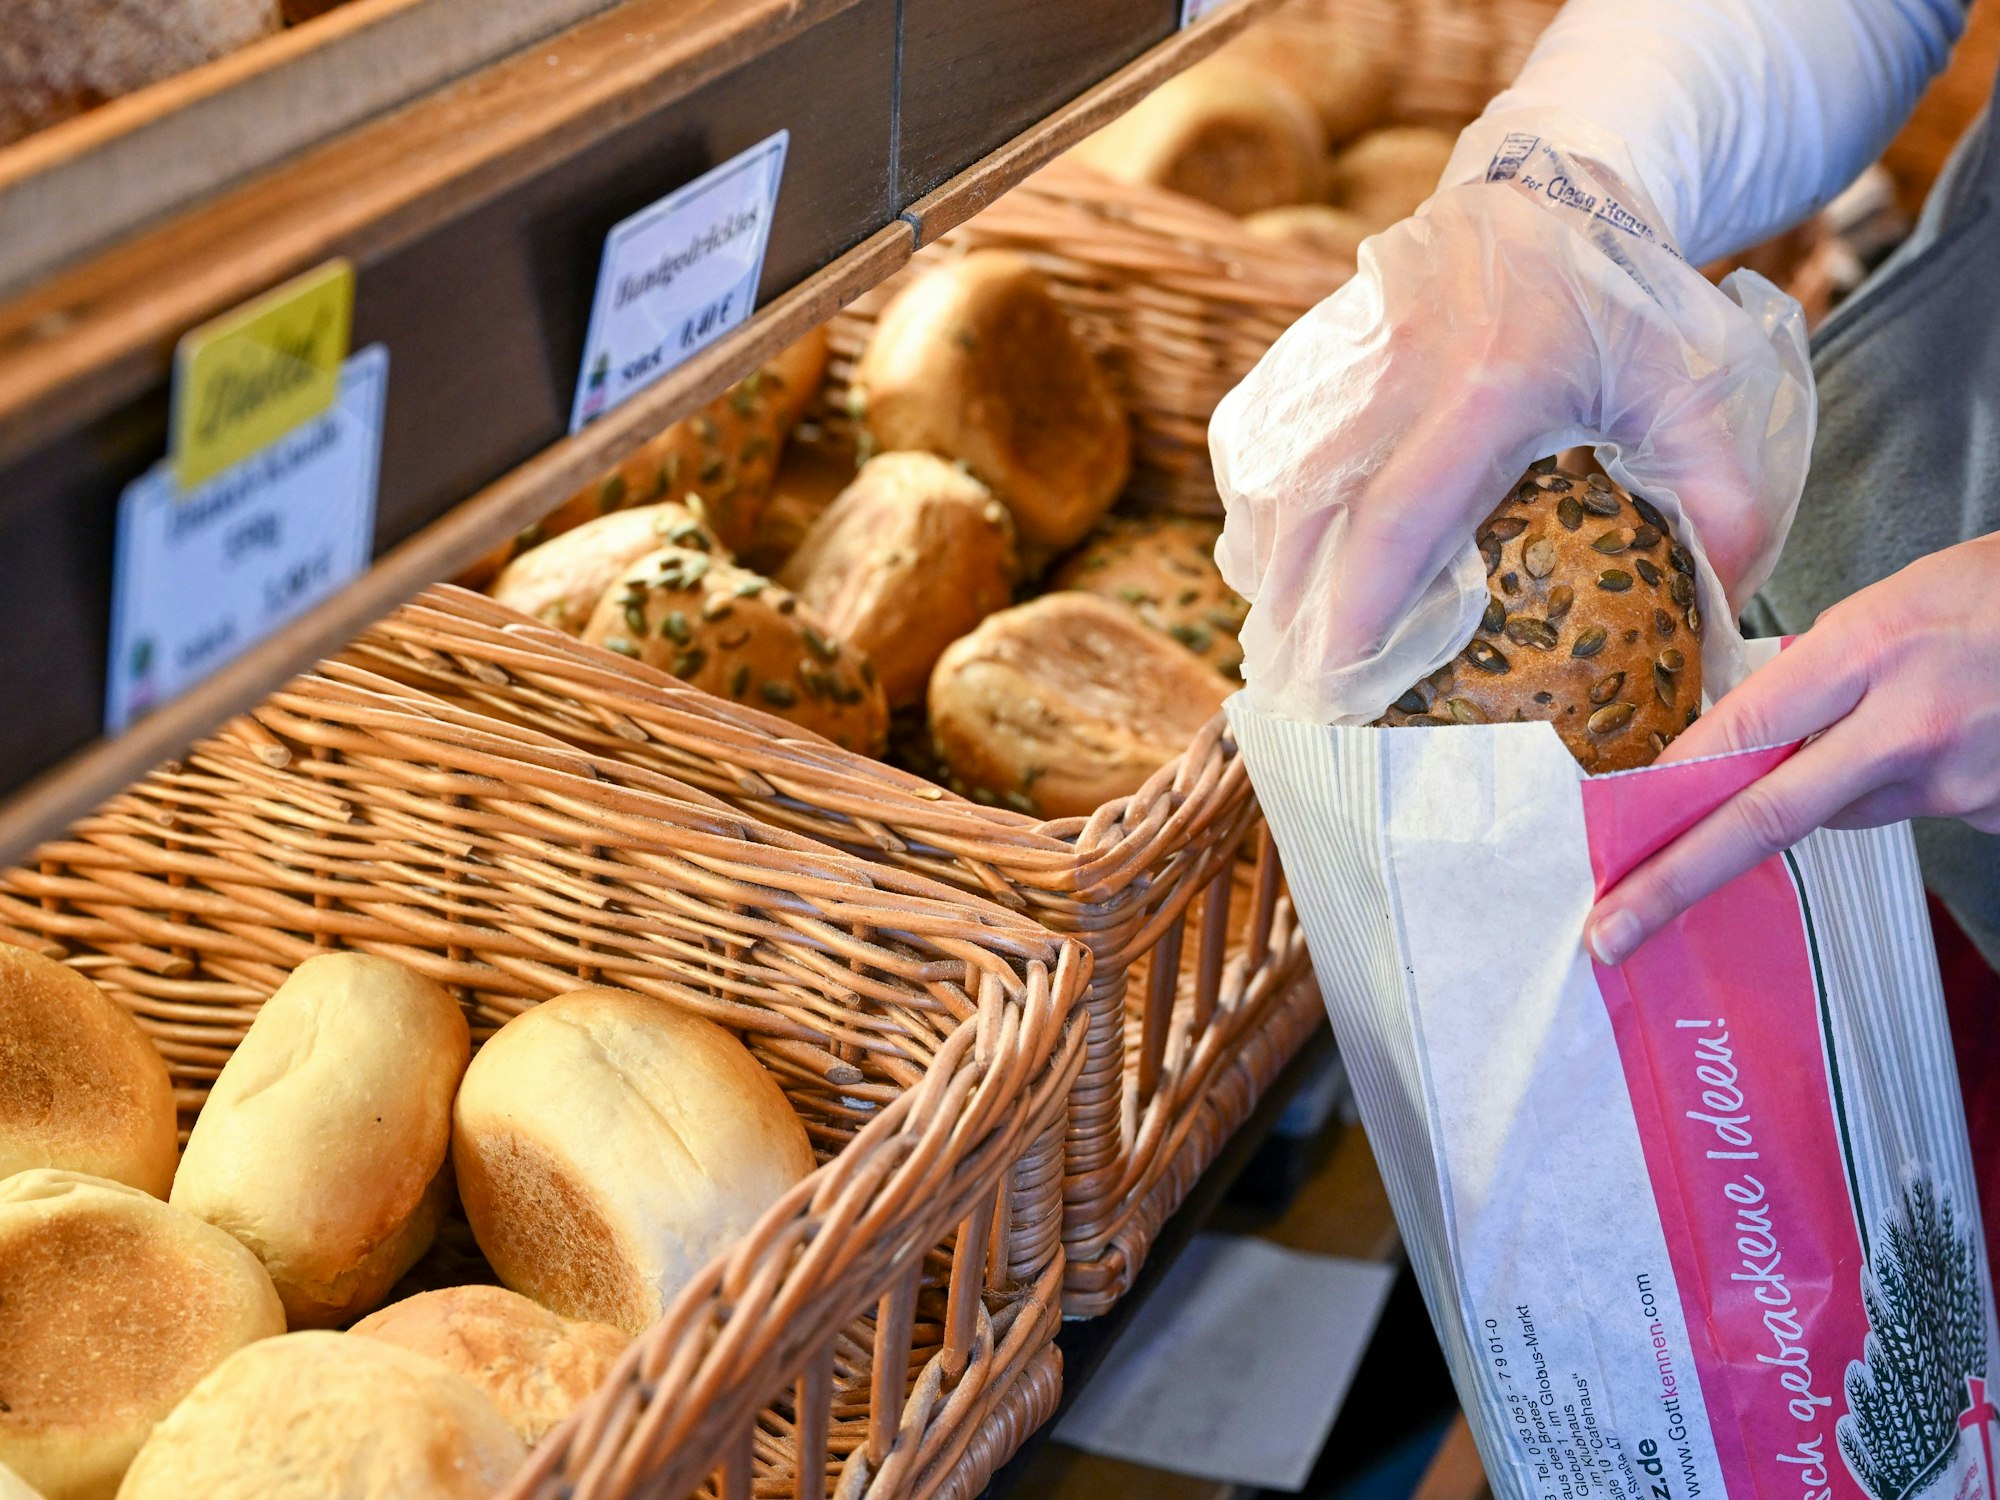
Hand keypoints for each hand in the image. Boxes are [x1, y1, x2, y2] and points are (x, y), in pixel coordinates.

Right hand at [1210, 163, 1811, 722]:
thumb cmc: (1626, 301)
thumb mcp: (1702, 387)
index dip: (1356, 612)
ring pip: (1266, 487)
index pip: (1396, 521)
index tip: (1337, 686)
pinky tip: (1276, 564)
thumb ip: (1727, 500)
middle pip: (1307, 518)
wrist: (1546, 188)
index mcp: (1489, 386)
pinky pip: (1253, 449)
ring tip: (1284, 641)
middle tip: (1300, 694)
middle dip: (1292, 616)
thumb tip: (1724, 615)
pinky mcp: (1307, 348)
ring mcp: (1337, 356)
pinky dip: (1255, 515)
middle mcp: (1395, 371)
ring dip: (1267, 572)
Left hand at [1586, 532, 1999, 964]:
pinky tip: (1951, 734)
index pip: (1740, 734)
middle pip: (1766, 819)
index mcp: (1873, 650)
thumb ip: (1816, 669)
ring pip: (1838, 813)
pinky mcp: (1994, 815)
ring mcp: (1958, 783)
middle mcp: (1909, 727)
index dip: (1667, 795)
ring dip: (1820, 788)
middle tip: (1610, 932)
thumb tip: (1744, 735)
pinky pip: (1908, 811)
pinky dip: (1899, 784)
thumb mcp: (1893, 601)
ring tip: (1888, 718)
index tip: (1612, 842)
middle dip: (1677, 880)